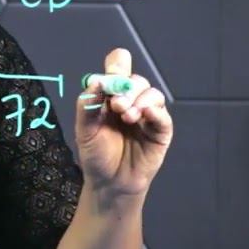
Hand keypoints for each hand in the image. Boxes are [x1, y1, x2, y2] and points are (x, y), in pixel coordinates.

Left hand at [72, 48, 173, 199]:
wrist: (109, 183)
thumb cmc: (95, 154)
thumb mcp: (84, 129)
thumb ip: (87, 104)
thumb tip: (95, 81)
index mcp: (110, 96)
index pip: (117, 71)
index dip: (117, 66)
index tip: (112, 72)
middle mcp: (130, 102)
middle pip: (136, 80)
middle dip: (126, 87)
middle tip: (116, 104)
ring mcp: (146, 116)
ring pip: (152, 93)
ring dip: (140, 99)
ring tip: (126, 115)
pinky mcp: (160, 132)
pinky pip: (163, 116)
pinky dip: (155, 111)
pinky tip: (145, 115)